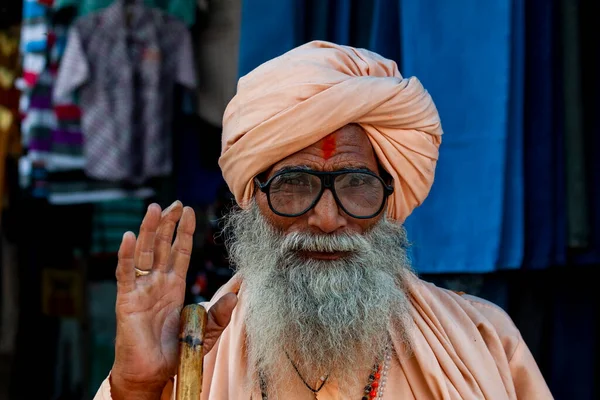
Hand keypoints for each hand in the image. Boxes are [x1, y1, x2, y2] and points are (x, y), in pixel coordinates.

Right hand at [110, 201, 237, 399]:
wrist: (153, 374)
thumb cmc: (176, 352)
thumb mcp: (205, 330)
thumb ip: (220, 312)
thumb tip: (239, 292)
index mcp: (174, 286)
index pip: (180, 252)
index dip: (184, 231)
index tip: (189, 210)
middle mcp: (157, 283)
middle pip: (161, 246)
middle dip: (167, 224)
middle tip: (175, 203)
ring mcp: (141, 289)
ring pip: (144, 252)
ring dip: (148, 230)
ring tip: (154, 208)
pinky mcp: (126, 300)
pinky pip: (125, 274)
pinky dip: (125, 255)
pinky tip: (128, 236)